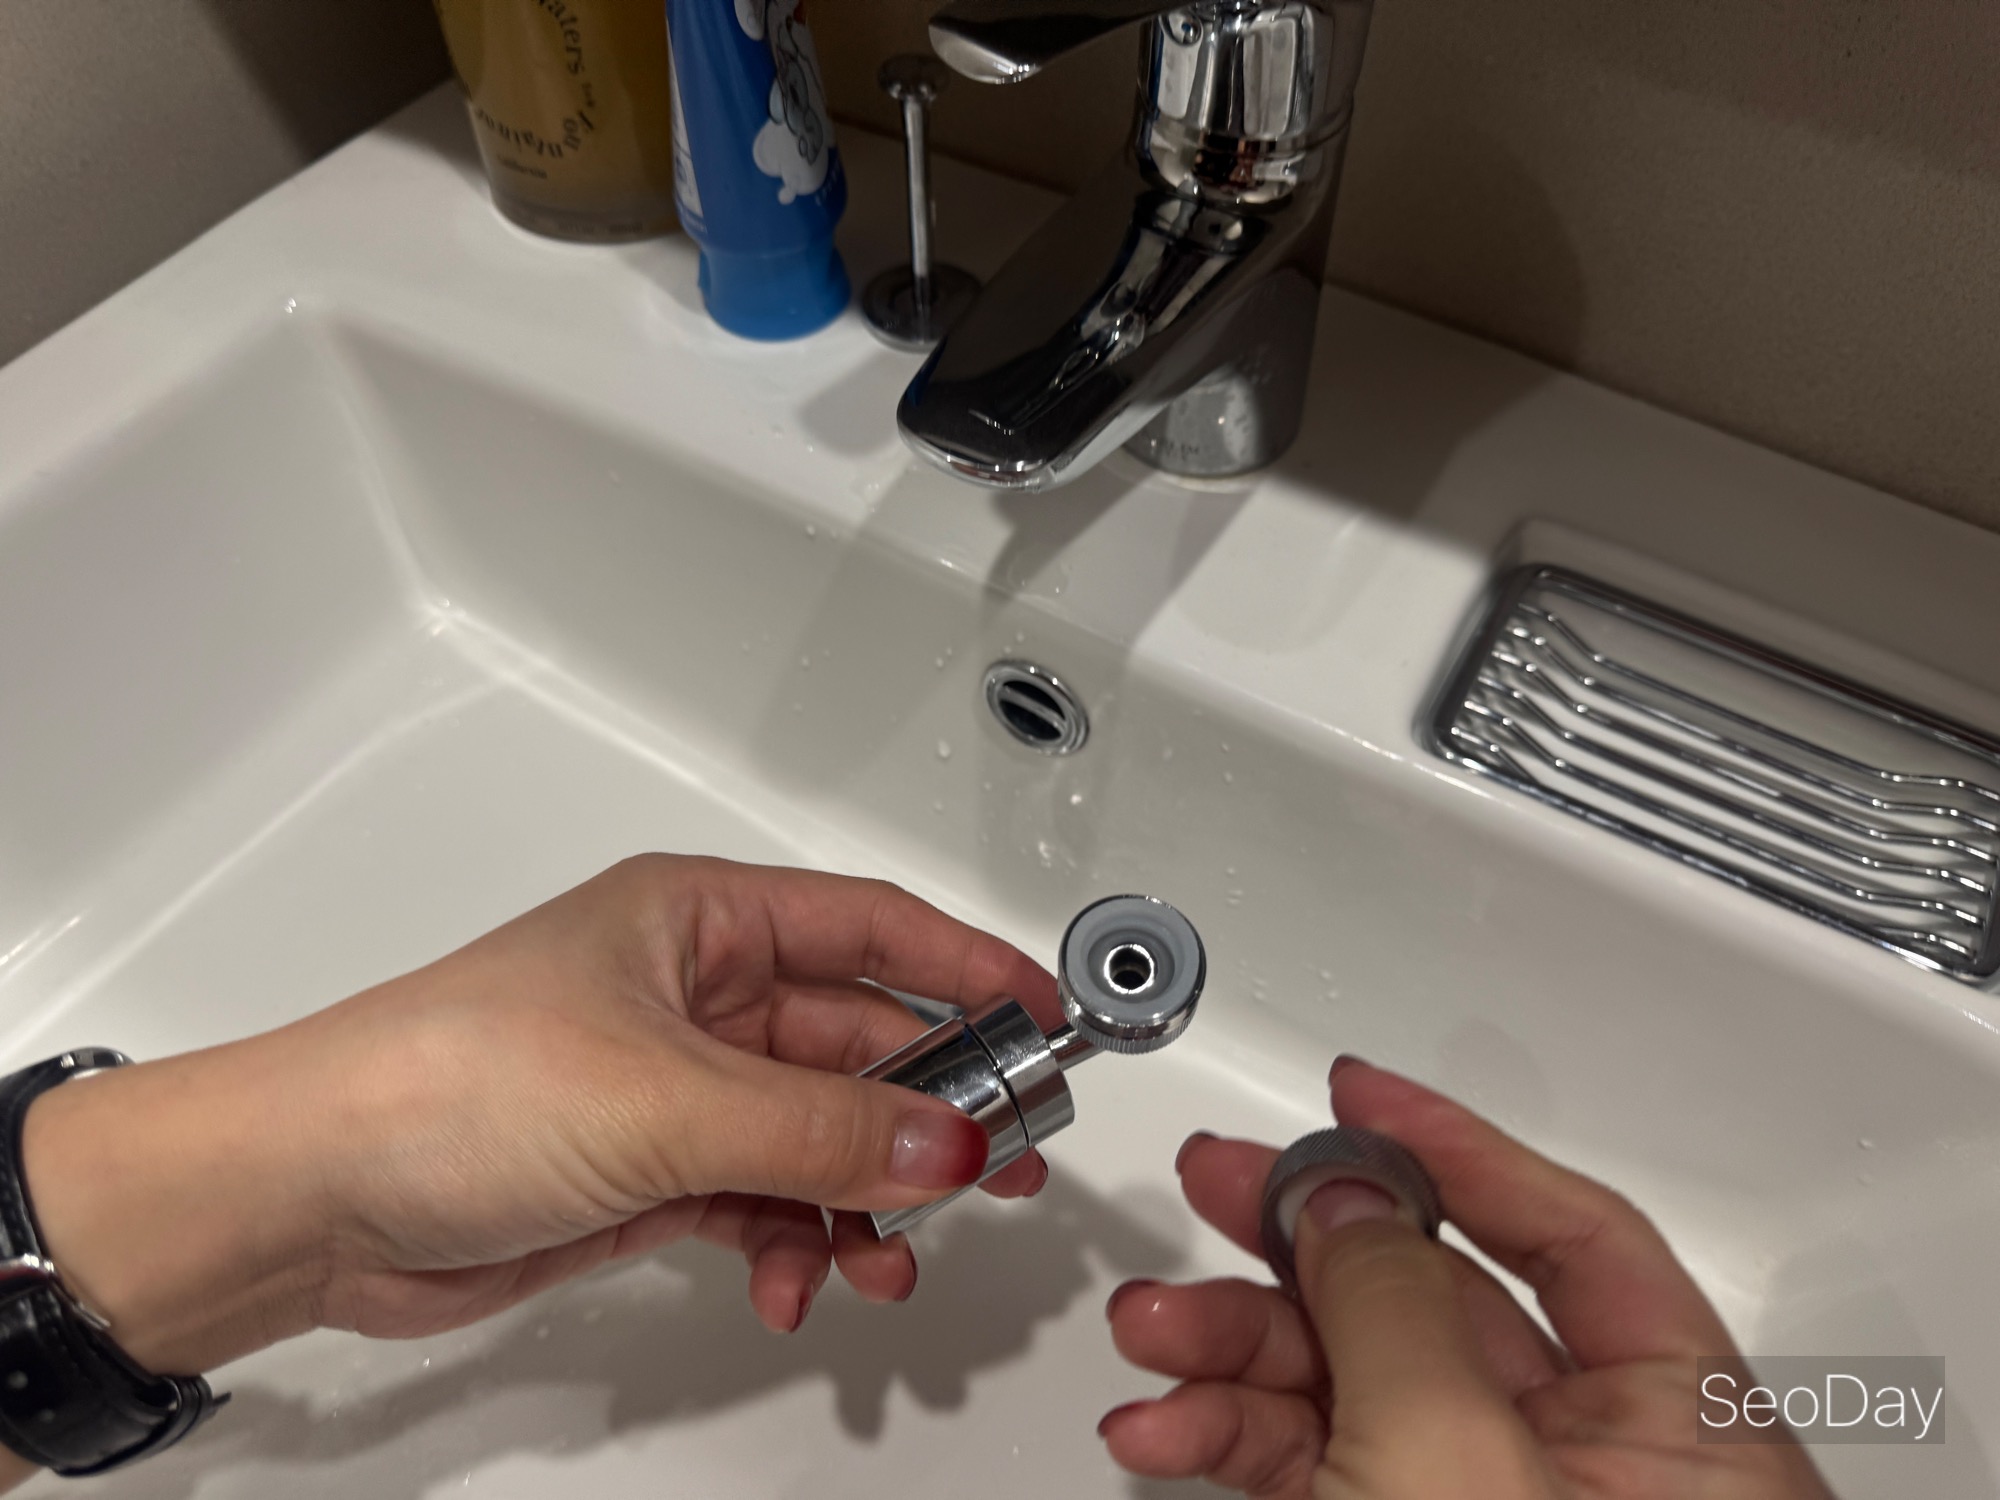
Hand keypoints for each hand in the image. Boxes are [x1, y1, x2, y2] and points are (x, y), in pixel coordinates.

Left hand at [19, 855, 1058, 1377]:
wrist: (309, 1195)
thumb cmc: (442, 1084)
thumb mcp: (668, 1097)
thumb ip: (825, 1127)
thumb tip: (952, 1140)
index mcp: (699, 920)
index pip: (873, 927)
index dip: (971, 970)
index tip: (1051, 1021)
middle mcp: (694, 995)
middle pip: (859, 1041)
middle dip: (928, 1110)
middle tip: (1000, 1164)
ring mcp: (674, 1087)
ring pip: (821, 1132)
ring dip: (866, 1192)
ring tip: (892, 1246)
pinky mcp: (648, 1169)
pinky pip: (768, 1195)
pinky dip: (800, 1235)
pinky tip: (803, 1273)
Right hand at [1099, 1058, 1833, 1498]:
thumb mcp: (1457, 1463)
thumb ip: (1395, 1306)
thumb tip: (1349, 1188)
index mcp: (1678, 1442)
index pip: (1574, 1236)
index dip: (1459, 1147)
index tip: (1356, 1088)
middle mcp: (1584, 1476)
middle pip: (1431, 1303)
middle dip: (1305, 1244)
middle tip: (1213, 1188)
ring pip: (1347, 1387)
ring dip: (1233, 1352)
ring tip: (1148, 1336)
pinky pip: (1304, 1472)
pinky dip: (1224, 1447)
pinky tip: (1160, 1438)